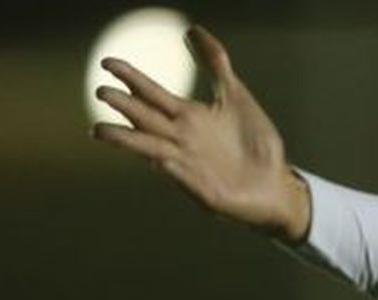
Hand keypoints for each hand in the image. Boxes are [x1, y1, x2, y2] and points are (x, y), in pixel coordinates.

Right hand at [91, 25, 310, 241]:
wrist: (277, 184)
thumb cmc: (254, 142)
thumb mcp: (236, 97)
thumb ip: (216, 65)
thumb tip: (192, 29)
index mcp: (187, 118)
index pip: (152, 94)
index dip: (131, 78)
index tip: (107, 62)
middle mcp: (182, 141)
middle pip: (146, 120)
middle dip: (124, 106)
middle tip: (101, 92)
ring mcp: (191, 167)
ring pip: (152, 151)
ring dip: (129, 141)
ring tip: (100, 131)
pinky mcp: (207, 192)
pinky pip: (187, 181)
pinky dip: (176, 171)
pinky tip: (164, 161)